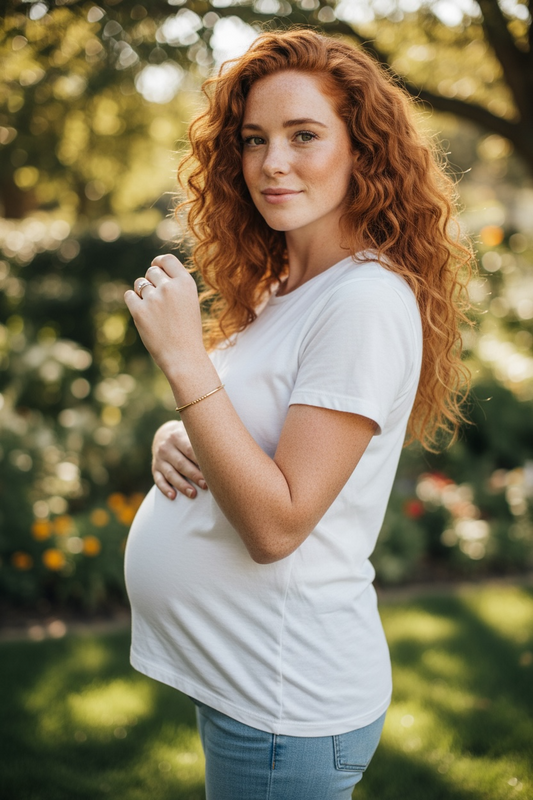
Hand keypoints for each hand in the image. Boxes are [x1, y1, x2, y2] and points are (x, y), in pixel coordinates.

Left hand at [124, 254, 205, 379]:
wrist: (183, 356)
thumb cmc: (187, 331)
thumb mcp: (189, 302)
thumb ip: (175, 285)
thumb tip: (153, 269)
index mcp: (186, 283)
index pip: (167, 260)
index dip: (159, 262)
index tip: (155, 266)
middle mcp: (170, 287)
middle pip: (151, 271)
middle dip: (151, 282)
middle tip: (157, 301)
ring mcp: (154, 299)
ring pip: (139, 283)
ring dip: (142, 292)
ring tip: (153, 311)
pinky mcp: (139, 311)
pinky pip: (129, 296)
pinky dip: (133, 302)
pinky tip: (143, 313)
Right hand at [152, 420, 206, 499]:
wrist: (163, 434)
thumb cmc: (186, 435)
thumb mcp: (191, 431)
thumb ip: (203, 436)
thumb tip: (226, 443)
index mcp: (177, 436)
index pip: (190, 450)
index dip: (201, 461)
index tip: (212, 471)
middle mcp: (166, 447)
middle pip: (181, 464)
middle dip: (194, 475)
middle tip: (206, 485)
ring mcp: (159, 459)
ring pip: (170, 474)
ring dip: (182, 485)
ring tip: (193, 494)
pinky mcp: (155, 468)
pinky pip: (158, 480)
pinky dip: (165, 489)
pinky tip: (173, 496)